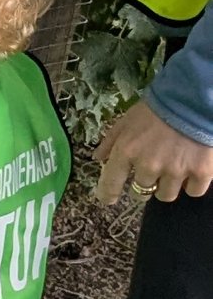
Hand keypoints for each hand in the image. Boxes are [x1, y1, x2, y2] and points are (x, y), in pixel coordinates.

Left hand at [97, 101, 212, 206]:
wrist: (195, 100)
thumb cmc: (158, 108)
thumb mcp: (127, 120)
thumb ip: (111, 141)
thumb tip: (97, 158)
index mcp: (127, 151)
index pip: (110, 183)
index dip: (107, 194)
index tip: (108, 199)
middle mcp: (149, 166)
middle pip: (140, 193)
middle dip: (143, 185)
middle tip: (152, 172)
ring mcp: (175, 172)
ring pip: (166, 195)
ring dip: (167, 186)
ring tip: (172, 170)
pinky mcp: (200, 173)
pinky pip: (193, 191)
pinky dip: (192, 184)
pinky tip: (191, 170)